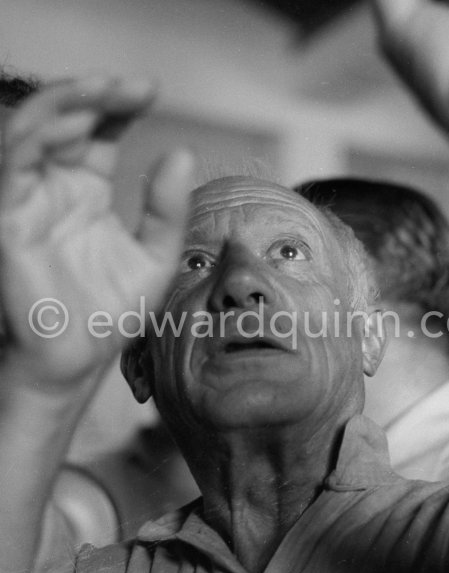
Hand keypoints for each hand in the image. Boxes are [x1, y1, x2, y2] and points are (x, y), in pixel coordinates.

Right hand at [0, 76, 192, 388]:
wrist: (78, 361)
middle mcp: (56, 188)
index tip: (150, 92)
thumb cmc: (110, 315)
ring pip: (32, 130)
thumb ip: (166, 209)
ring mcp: (28, 200)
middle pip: (65, 119)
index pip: (99, 131)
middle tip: (130, 86)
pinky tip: (75, 127)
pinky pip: (13, 165)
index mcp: (88, 191)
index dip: (119, 105)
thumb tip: (182, 153)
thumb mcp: (154, 257)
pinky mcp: (7, 218)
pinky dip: (39, 138)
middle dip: (95, 94)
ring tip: (104, 92)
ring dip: (66, 104)